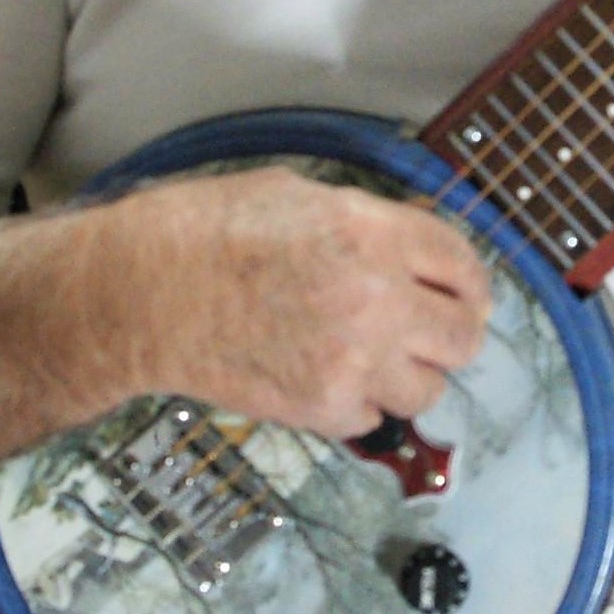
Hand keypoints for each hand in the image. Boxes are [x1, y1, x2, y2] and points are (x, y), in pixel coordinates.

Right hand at [111, 166, 491, 434]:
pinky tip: (325, 376)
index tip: (464, 293)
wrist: (143, 294)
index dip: (470, 281)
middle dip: (452, 333)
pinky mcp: (323, 408)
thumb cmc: (207, 232)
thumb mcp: (299, 195)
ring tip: (372, 358)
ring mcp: (353, 360)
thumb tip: (415, 245)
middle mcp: (376, 297)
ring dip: (409, 375)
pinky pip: (374, 418)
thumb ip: (368, 223)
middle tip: (430, 332)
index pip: (463, 264)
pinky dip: (359, 404)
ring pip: (428, 388)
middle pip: (464, 336)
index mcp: (372, 233)